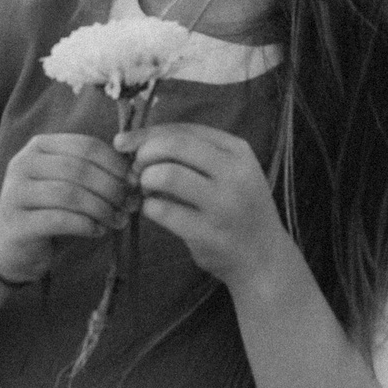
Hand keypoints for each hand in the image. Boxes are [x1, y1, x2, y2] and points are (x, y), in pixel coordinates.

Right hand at [0, 133, 135, 285]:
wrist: (11, 249)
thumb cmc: (49, 212)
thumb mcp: (70, 185)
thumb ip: (95, 173)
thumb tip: (136, 176)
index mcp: (39, 146)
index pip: (86, 145)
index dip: (116, 163)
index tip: (136, 182)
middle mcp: (23, 163)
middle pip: (79, 168)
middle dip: (112, 187)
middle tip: (131, 205)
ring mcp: (15, 192)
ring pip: (70, 194)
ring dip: (102, 208)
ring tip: (118, 220)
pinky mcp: (16, 223)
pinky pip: (59, 220)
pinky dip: (85, 225)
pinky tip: (98, 232)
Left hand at [120, 121, 300, 296]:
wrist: (264, 257)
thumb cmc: (237, 208)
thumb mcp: (229, 172)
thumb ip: (192, 153)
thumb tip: (136, 142)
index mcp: (238, 151)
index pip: (184, 130)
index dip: (147, 134)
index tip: (123, 143)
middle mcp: (234, 173)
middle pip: (173, 146)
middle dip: (144, 154)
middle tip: (137, 171)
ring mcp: (223, 205)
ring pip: (165, 175)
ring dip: (145, 181)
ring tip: (148, 191)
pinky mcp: (208, 234)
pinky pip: (162, 210)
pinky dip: (149, 207)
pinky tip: (155, 211)